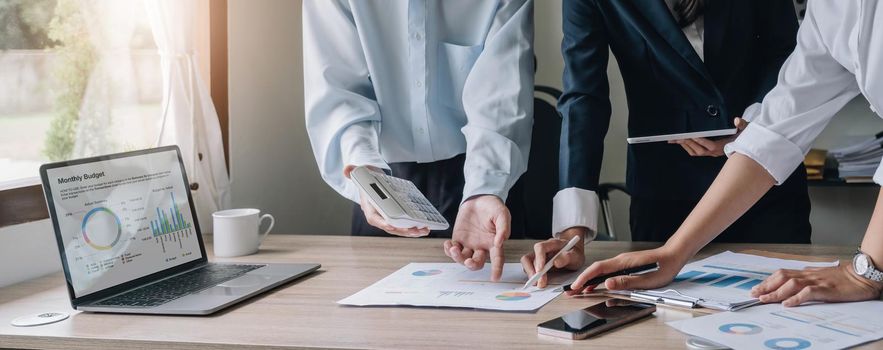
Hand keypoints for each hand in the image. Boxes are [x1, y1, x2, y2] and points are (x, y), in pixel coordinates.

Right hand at [344, 165, 428, 237]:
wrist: (373, 180)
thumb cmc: (368, 178)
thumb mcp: (361, 173)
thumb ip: (353, 172)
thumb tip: (346, 170)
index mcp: (369, 208)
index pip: (375, 218)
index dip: (383, 223)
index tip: (391, 226)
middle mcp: (378, 216)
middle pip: (390, 227)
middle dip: (402, 230)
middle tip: (415, 230)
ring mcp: (388, 219)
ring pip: (399, 229)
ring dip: (411, 232)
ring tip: (423, 231)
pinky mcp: (396, 218)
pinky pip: (404, 226)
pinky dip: (413, 228)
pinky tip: (424, 228)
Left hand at [443, 195, 510, 280]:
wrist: (479, 198)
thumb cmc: (493, 207)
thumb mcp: (502, 214)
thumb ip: (503, 228)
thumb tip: (500, 242)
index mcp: (494, 243)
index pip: (497, 259)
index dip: (497, 269)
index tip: (495, 278)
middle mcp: (482, 247)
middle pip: (477, 263)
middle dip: (472, 265)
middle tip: (468, 262)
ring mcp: (469, 244)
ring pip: (463, 258)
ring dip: (458, 258)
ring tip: (453, 248)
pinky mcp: (459, 239)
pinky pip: (452, 250)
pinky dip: (448, 251)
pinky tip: (448, 245)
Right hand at [521, 227, 586, 287]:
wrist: (573, 254)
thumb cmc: (574, 254)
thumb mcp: (576, 256)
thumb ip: (568, 257)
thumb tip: (556, 262)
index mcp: (552, 244)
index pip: (540, 248)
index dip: (539, 259)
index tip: (540, 271)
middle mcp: (542, 249)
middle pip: (529, 257)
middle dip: (532, 271)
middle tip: (539, 283)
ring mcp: (538, 256)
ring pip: (527, 263)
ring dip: (530, 274)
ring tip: (539, 284)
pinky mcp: (536, 263)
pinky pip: (529, 269)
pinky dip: (532, 276)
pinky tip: (539, 282)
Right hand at [566, 245, 689, 294]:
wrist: (673, 256)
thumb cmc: (662, 267)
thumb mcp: (645, 279)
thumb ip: (625, 282)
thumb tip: (607, 285)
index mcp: (622, 262)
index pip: (597, 269)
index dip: (584, 278)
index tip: (575, 287)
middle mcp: (620, 260)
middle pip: (596, 270)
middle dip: (582, 280)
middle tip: (571, 291)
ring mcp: (622, 262)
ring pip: (601, 271)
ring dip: (590, 280)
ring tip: (580, 290)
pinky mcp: (626, 265)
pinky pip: (608, 272)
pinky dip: (599, 279)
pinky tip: (598, 285)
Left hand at [669, 117, 748, 156]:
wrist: (746, 144)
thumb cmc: (744, 135)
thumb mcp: (746, 129)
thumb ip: (742, 124)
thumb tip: (737, 120)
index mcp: (724, 146)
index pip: (711, 145)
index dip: (701, 141)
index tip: (692, 135)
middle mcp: (716, 152)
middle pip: (700, 150)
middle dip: (689, 143)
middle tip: (679, 137)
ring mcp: (711, 153)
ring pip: (696, 152)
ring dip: (686, 146)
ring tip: (676, 140)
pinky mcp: (708, 152)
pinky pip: (696, 152)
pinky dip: (688, 147)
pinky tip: (682, 142)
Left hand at [751, 264, 882, 306]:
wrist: (862, 275)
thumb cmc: (843, 277)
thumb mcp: (821, 275)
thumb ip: (807, 277)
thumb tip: (793, 279)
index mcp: (806, 273)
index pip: (782, 275)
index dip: (768, 281)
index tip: (755, 288)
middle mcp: (808, 275)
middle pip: (782, 278)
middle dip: (766, 286)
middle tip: (753, 294)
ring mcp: (817, 281)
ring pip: (791, 284)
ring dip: (776, 292)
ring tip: (764, 299)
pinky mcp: (826, 289)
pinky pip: (808, 292)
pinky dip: (796, 298)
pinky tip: (787, 304)